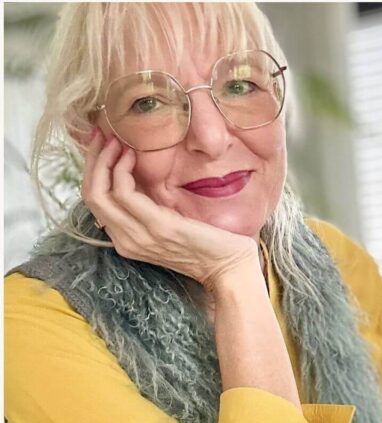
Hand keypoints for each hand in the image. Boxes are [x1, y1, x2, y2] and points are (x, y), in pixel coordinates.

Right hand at [80, 129, 258, 290]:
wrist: (230, 268)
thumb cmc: (208, 244)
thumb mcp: (170, 224)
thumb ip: (150, 209)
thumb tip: (138, 178)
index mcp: (127, 240)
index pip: (95, 202)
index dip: (93, 169)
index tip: (103, 144)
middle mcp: (126, 241)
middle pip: (90, 195)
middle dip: (93, 160)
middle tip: (102, 135)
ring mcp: (139, 236)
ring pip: (98, 193)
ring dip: (104, 160)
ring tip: (117, 141)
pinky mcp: (158, 227)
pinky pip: (124, 194)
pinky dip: (122, 170)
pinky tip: (132, 155)